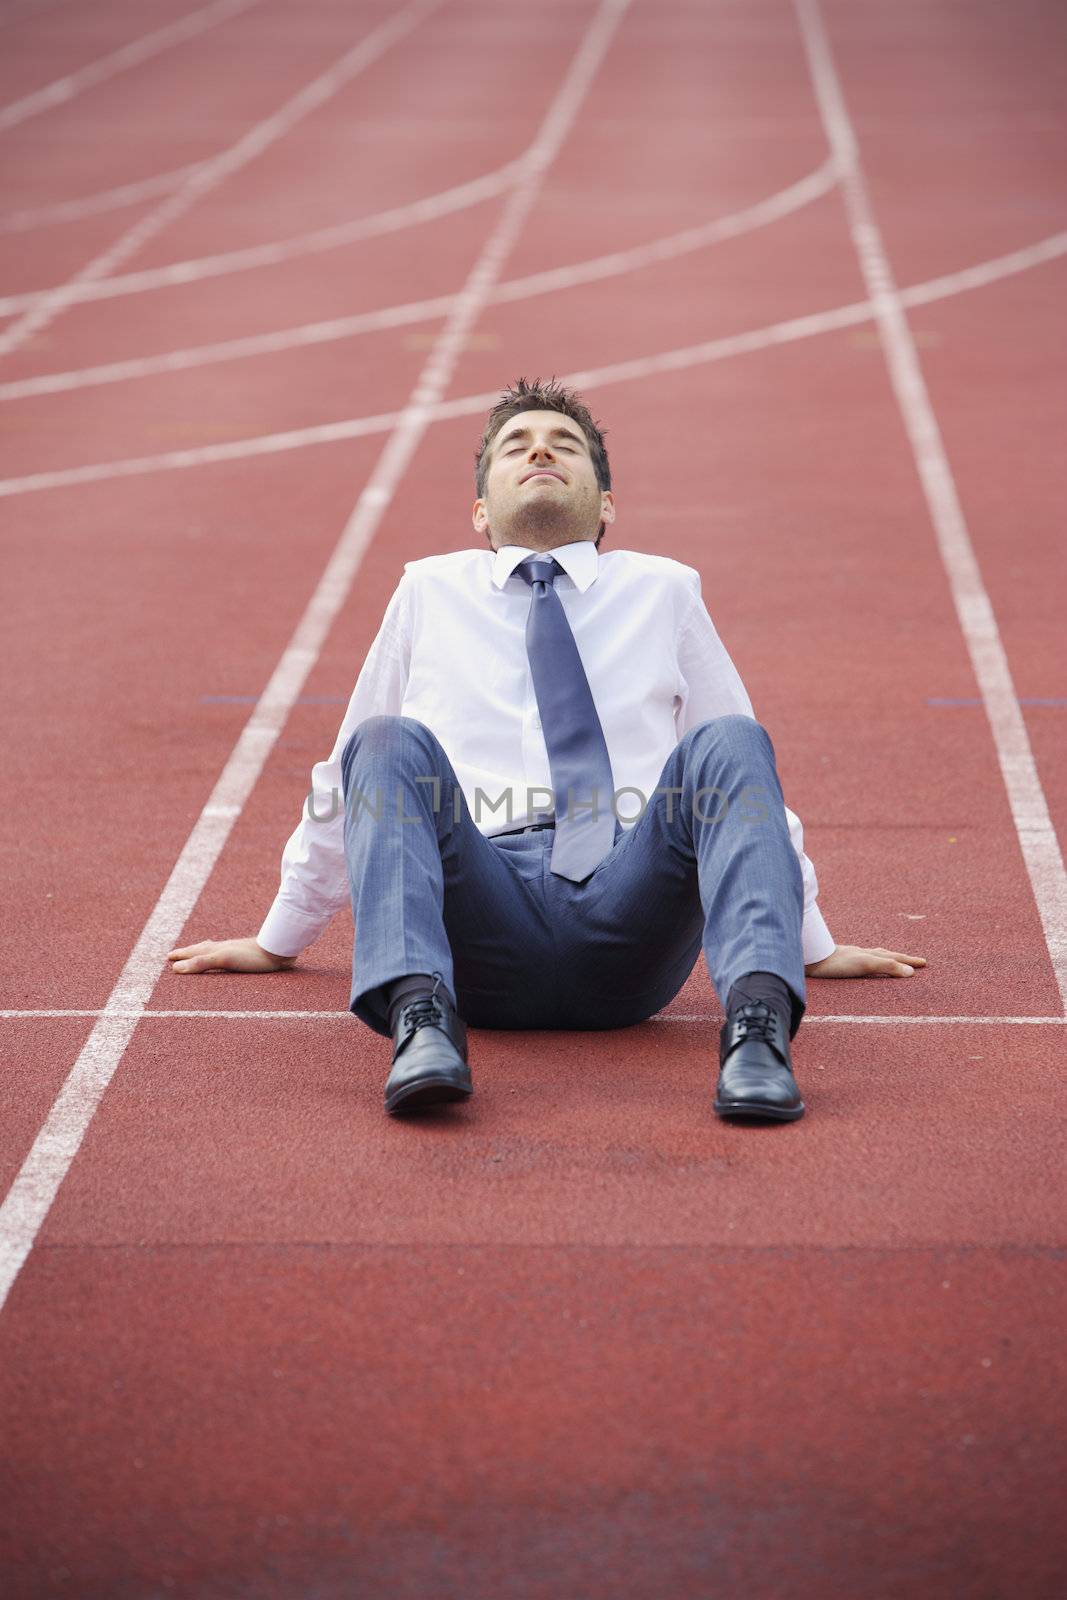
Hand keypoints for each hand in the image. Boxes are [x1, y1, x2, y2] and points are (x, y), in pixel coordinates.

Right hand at [167, 937, 295, 973]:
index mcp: (215, 949)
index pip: (193, 952)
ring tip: (198, 954)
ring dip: (202, 954)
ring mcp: (235, 952)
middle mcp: (224, 949)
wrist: (279, 950)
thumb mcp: (223, 959)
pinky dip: (218, 958)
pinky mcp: (246, 957)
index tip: (169, 957)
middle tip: (177, 955)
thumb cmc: (252, 955)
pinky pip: (226, 957)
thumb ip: (201, 963)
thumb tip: (176, 968)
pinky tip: (226, 959)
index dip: (181, 956)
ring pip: (213, 952)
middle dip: (188, 953)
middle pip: (201, 950)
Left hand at [804, 944, 926, 978]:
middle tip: (915, 962)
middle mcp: (861, 954)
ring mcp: (849, 957)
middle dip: (901, 959)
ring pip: (872, 957)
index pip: (894, 958)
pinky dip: (868, 965)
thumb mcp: (865, 964)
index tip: (924, 963)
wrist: (809, 959)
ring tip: (892, 962)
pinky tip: (861, 967)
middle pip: (885, 955)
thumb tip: (911, 973)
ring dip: (885, 961)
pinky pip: (859, 963)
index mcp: (870, 954)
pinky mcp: (838, 963)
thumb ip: (887, 967)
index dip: (909, 961)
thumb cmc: (836, 962)